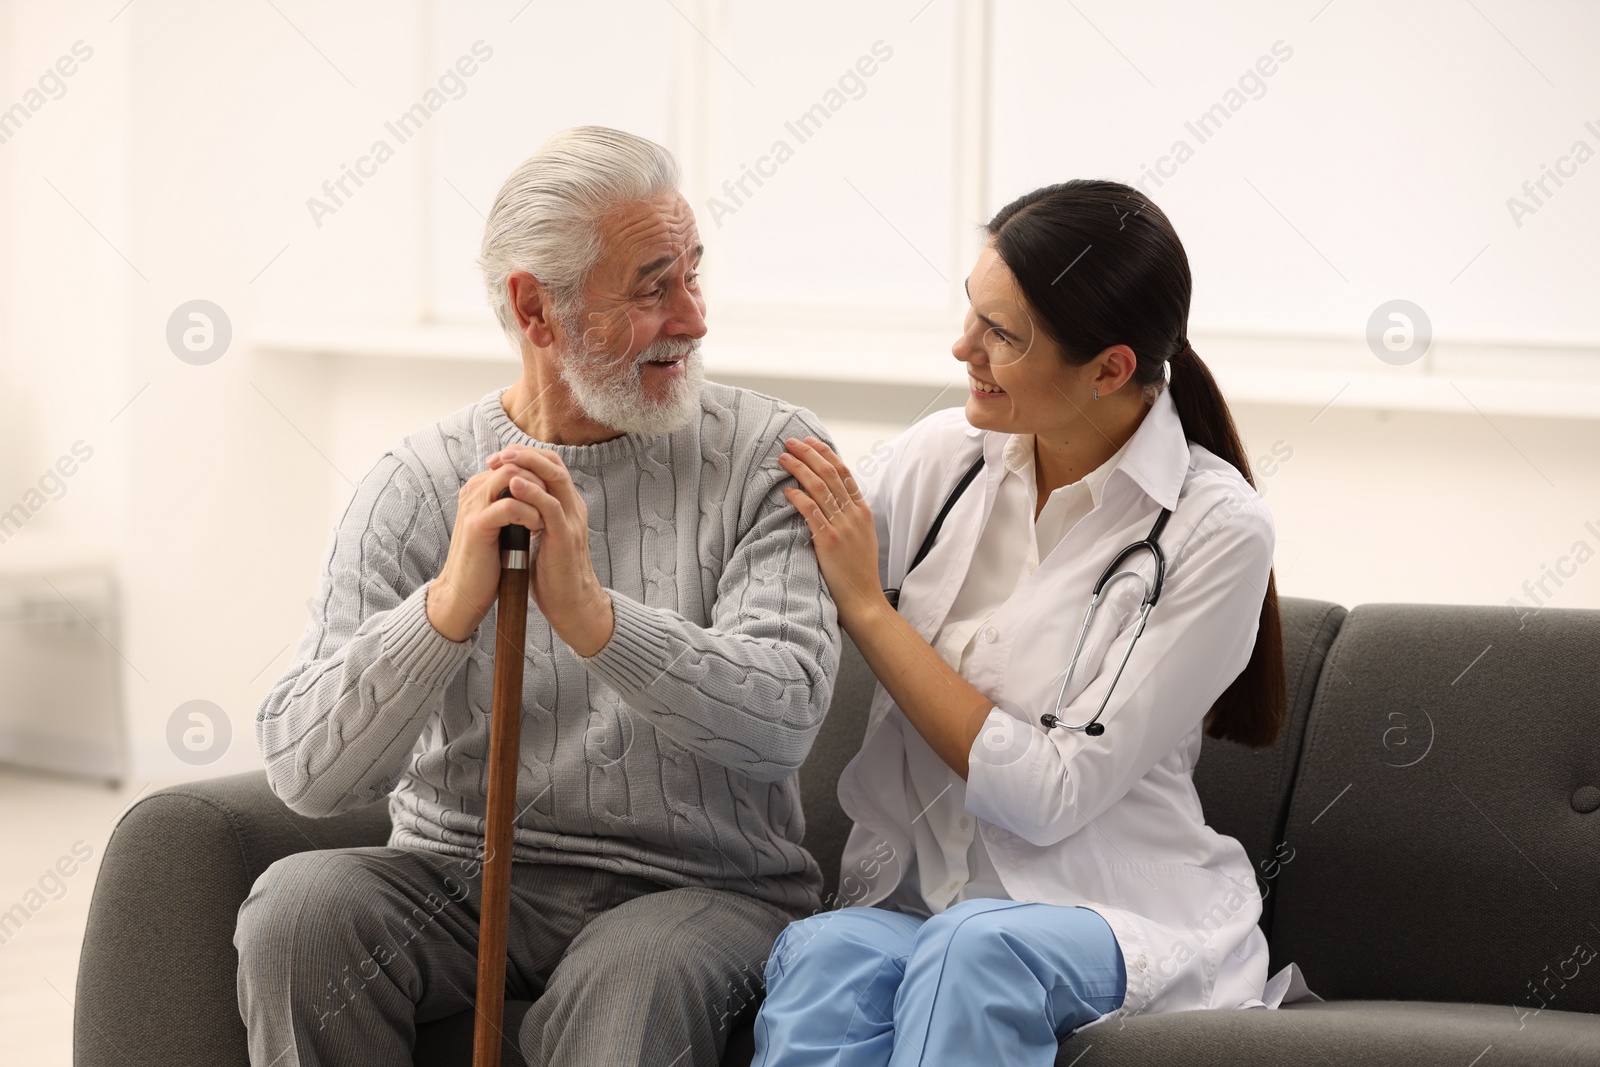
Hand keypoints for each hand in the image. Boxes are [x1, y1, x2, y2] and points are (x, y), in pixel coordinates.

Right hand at [427, 455, 548, 642]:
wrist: (465, 593)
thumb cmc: (487, 562)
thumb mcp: (502, 526)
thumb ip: (513, 505)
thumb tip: (540, 492)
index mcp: (480, 489)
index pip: (513, 463)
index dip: (538, 474)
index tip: (553, 493)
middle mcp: (474, 491)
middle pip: (513, 464)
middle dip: (540, 479)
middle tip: (554, 501)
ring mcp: (473, 506)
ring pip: (511, 478)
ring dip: (537, 493)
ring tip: (546, 515)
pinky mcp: (477, 525)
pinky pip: (509, 506)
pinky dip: (530, 514)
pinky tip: (537, 527)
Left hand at [486, 446, 614, 656]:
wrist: (571, 605)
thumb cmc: (552, 575)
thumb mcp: (539, 538)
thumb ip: (530, 519)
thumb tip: (506, 506)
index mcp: (566, 507)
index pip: (551, 467)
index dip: (526, 457)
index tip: (498, 459)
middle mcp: (573, 508)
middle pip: (555, 464)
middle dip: (525, 453)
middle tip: (498, 454)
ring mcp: (572, 520)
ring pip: (556, 478)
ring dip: (528, 464)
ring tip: (504, 460)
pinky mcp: (566, 536)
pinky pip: (551, 506)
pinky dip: (532, 492)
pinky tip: (513, 485)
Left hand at [777, 436, 890, 630]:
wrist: (863, 600)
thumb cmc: (858, 572)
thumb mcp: (861, 538)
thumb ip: (848, 518)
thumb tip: (830, 502)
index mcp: (862, 511)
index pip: (844, 473)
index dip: (826, 454)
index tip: (810, 442)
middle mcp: (854, 514)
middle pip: (830, 473)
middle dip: (809, 454)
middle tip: (790, 442)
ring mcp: (842, 526)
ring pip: (820, 487)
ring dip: (799, 469)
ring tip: (783, 458)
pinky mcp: (829, 540)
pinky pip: (811, 511)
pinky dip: (798, 497)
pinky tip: (787, 490)